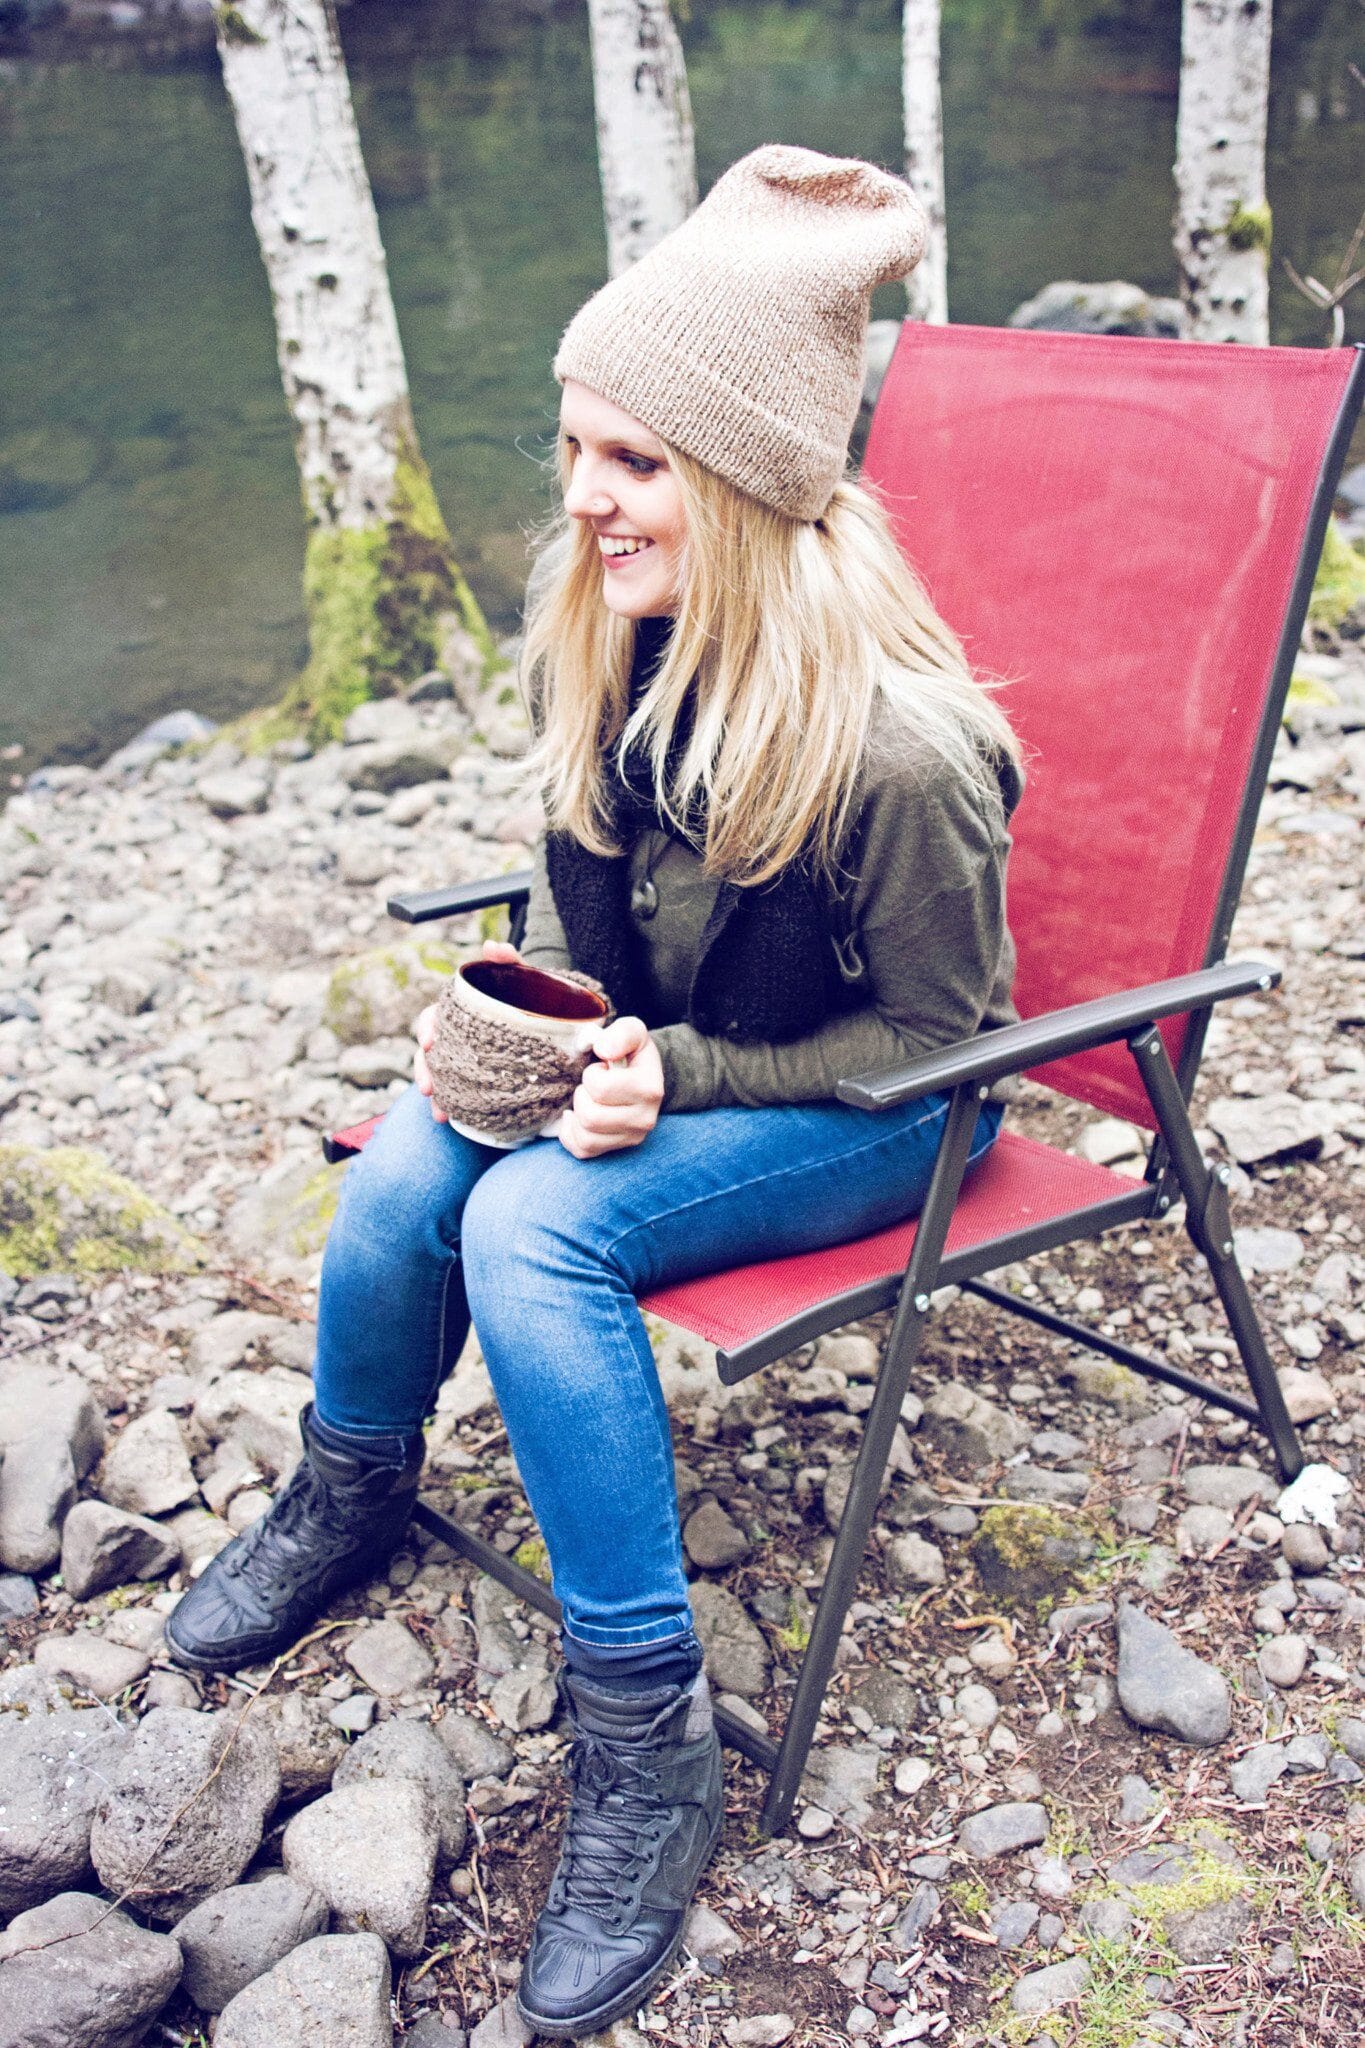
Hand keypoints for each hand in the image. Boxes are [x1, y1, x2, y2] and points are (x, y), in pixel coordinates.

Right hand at [414, 939, 520, 1122]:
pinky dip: (447, 1104)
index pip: (435, 1015)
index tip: (429, 1041)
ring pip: (438, 1071)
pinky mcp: (475, 1075)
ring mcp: (465, 1055)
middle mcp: (459, 1033)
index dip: (427, 1027)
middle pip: (430, 1049)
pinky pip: (454, 1089)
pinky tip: (447, 1117)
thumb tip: (491, 948)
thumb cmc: (534, 997)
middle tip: (428, 1086)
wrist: (556, 1023)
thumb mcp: (524, 977)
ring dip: (434, 1091)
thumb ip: (509, 960)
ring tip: (438, 1111)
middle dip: (425, 1068)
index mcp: (463, 1010)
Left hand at [557, 1015, 662, 1159]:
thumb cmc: (631, 1053)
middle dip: (582, 1095)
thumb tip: (604, 1049)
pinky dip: (571, 1134)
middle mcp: (645, 1119)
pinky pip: (582, 1150)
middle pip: (590, 1116)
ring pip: (585, 1137)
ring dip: (578, 1114)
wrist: (644, 1076)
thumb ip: (621, 1034)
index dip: (592, 1074)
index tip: (603, 1067)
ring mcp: (633, 1137)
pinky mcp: (618, 1149)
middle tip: (593, 1085)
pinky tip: (576, 1118)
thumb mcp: (632, 1032)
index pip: (600, 1089)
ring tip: (589, 1099)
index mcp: (650, 1089)